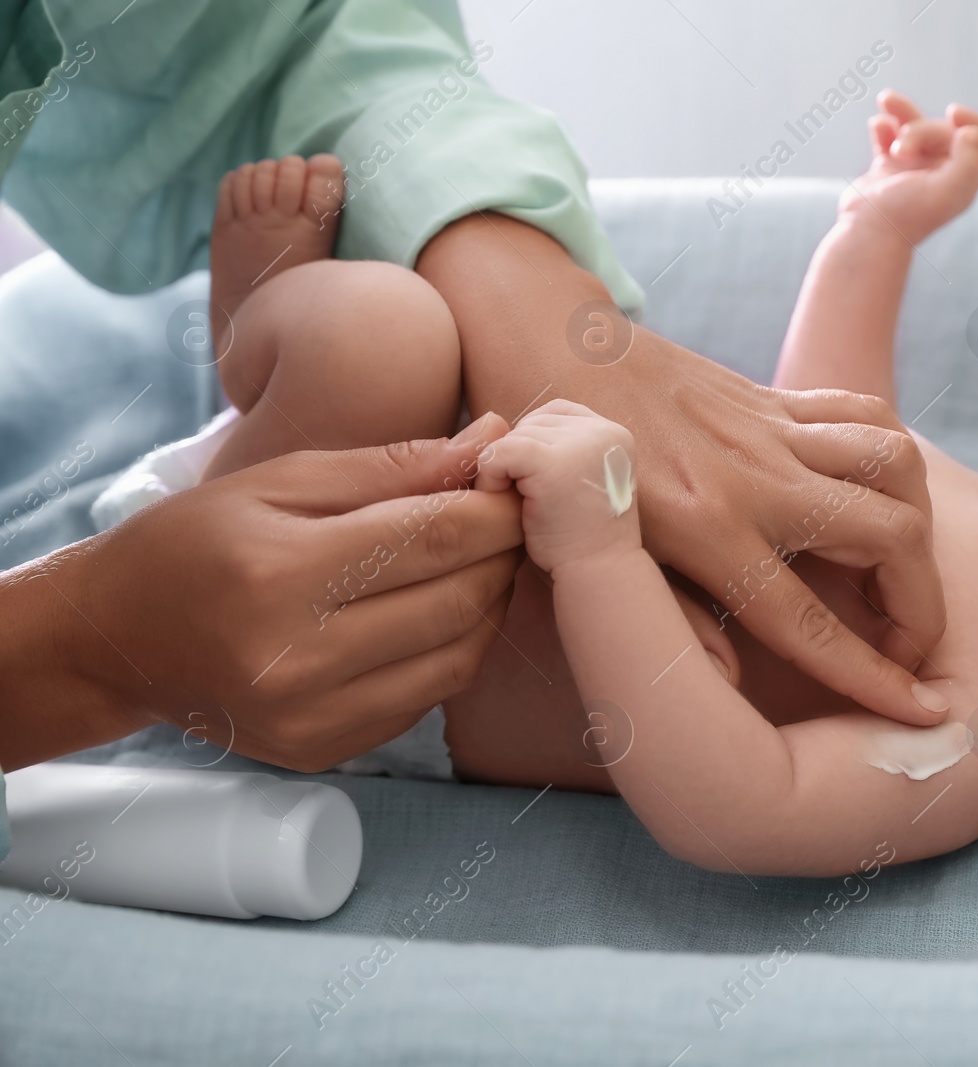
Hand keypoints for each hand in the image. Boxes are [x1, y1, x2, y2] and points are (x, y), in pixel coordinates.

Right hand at [0, 414, 525, 772]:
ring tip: (478, 563)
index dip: (495, 509)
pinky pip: (429, 696)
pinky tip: (438, 613)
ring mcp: (313, 716)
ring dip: (488, 604)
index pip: (436, 537)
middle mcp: (298, 659)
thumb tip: (490, 440)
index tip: (514, 485)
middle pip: (459, 600)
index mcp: (280, 574)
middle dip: (501, 553)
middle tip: (506, 520)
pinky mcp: (325, 749)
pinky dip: (453, 649)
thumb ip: (393, 466)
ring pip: (459, 655)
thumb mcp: (280, 480)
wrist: (116, 642)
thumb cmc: (195, 543)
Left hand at [418, 214, 951, 726]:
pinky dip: (892, 459)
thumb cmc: (561, 477)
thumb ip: (663, 621)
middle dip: (922, 603)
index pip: (806, 621)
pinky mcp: (774, 400)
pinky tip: (882, 496)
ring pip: (895, 465)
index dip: (871, 675)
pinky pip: (865, 415)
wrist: (548, 350)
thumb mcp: (592, 561)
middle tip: (908, 642)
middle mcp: (750, 480)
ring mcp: (769, 432)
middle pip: (888, 537)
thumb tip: (726, 682)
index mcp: (701, 533)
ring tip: (902, 570)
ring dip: (919, 524)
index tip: (923, 711)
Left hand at [475, 400, 642, 572]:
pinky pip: (498, 453)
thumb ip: (559, 449)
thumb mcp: (581, 481)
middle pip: (532, 423)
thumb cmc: (581, 538)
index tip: (540, 485)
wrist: (599, 575)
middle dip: (519, 460)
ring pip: (512, 436)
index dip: (536, 444)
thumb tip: (494, 425)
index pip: (556, 413)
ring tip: (524, 508)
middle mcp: (603, 431)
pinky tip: (509, 508)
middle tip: (530, 503)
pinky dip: (491, 479)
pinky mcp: (553, 464)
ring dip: (504, 471)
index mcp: (615, 434)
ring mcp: (581, 445)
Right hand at [839, 89, 977, 244]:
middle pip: (942, 131)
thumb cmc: (906, 213)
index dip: (972, 122)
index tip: (953, 112)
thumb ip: (968, 162)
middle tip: (902, 151)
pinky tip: (876, 125)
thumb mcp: (946, 190)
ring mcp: (913, 169)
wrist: (866, 233)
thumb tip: (970, 132)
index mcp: (961, 181)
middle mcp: (940, 174)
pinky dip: (883, 126)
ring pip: (914, 127)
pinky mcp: (887, 168)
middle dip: (920, 131)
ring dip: (902, 111)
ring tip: (886, 99)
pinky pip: (889, 136)